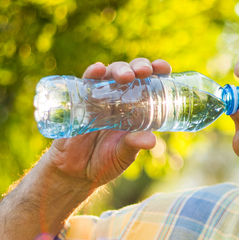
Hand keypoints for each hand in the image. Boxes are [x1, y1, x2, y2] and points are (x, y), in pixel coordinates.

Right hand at [45, 58, 172, 188]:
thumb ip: (133, 146)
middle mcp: (120, 101)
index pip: (150, 85)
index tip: (163, 68)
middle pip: (132, 74)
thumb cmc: (104, 163)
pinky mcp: (80, 102)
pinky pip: (86, 83)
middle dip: (139, 66)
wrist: (75, 172)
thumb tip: (151, 140)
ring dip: (119, 69)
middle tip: (144, 71)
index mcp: (136, 110)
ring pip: (111, 74)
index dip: (157, 72)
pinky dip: (92, 73)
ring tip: (125, 76)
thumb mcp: (122, 155)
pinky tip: (98, 69)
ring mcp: (100, 99)